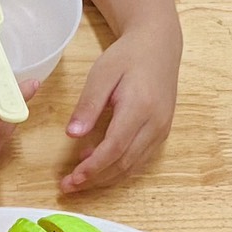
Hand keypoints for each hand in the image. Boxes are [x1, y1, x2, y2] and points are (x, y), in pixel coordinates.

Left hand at [61, 18, 179, 192]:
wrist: (158, 46)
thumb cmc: (128, 56)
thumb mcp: (102, 74)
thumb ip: (88, 105)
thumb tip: (73, 135)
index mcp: (140, 107)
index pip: (115, 148)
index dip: (92, 168)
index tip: (71, 178)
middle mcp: (155, 123)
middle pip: (124, 163)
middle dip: (95, 179)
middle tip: (68, 186)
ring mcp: (162, 130)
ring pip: (133, 166)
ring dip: (105, 178)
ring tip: (78, 180)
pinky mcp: (162, 132)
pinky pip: (140, 159)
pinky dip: (118, 167)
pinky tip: (97, 163)